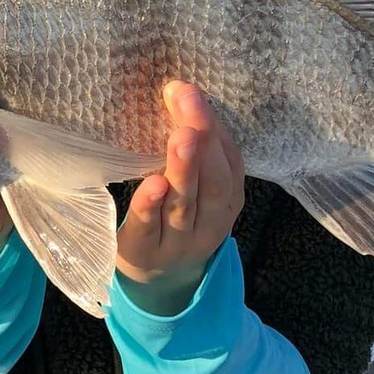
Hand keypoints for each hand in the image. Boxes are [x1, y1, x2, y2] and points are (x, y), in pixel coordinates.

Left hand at [115, 81, 244, 315]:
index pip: (229, 163)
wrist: (159, 282)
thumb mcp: (196, 188)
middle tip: (189, 101)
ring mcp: (178, 242)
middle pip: (213, 182)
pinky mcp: (144, 253)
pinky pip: (149, 229)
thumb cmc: (176, 218)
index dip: (213, 127)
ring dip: (184, 168)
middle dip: (203, 138)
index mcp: (228, 201)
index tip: (190, 91)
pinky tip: (152, 183)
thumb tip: (178, 92)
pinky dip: (151, 205)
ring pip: (185, 204)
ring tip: (181, 135)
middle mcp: (210, 223)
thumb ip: (196, 150)